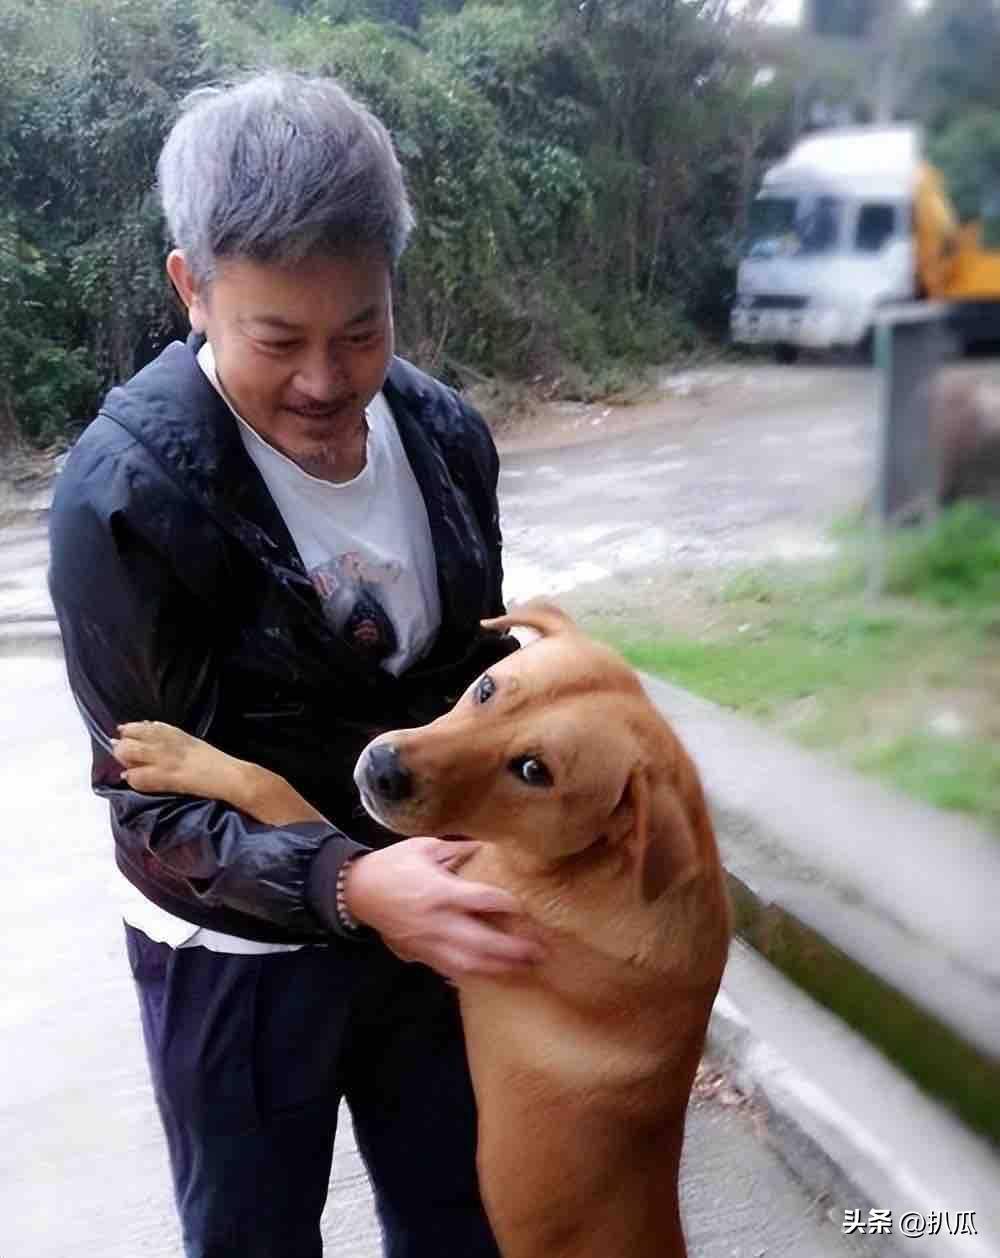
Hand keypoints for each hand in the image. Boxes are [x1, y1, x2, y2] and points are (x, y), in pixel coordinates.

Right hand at [343, 837, 543, 980]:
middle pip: (482, 941)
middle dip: (513, 949)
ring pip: (469, 963)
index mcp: (440, 891)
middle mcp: (438, 922)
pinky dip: (473, 975)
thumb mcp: (424, 846)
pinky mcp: (420, 955)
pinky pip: (451, 970)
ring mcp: (429, 943)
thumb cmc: (393, 864)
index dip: (508, 905)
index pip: (482, 901)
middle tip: (540, 952)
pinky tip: (492, 976)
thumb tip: (487, 846)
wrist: (357, 892)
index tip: (528, 909)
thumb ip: (457, 849)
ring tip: (524, 968)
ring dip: (499, 968)